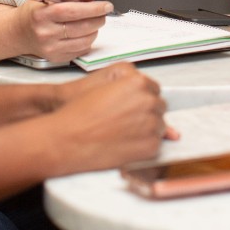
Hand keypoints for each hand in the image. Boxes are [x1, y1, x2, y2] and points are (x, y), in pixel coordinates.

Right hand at [13, 0, 111, 61]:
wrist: (21, 32)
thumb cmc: (37, 10)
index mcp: (42, 14)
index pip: (71, 11)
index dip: (92, 8)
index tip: (107, 5)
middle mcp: (45, 33)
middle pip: (80, 27)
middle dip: (98, 19)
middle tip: (103, 13)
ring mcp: (51, 48)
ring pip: (84, 41)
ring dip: (95, 30)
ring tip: (94, 22)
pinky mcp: (56, 58)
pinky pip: (81, 51)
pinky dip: (88, 41)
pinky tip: (85, 33)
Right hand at [47, 63, 175, 174]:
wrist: (69, 138)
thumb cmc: (82, 112)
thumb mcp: (106, 84)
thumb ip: (132, 86)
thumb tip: (151, 95)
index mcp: (138, 83)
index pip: (153, 88)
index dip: (140, 97)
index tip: (130, 104)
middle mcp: (149, 102)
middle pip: (159, 106)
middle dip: (145, 112)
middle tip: (124, 119)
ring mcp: (152, 125)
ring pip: (160, 126)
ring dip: (146, 128)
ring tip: (122, 131)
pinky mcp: (151, 146)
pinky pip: (156, 144)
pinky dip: (144, 145)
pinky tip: (124, 142)